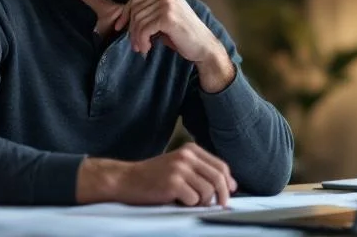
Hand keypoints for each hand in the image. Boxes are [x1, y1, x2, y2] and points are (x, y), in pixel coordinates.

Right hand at [110, 143, 237, 206]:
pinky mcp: (173, 183)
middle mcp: (187, 156)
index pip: (221, 166)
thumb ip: (201, 171)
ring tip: (187, 200)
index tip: (229, 192)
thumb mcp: (179, 165)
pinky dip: (188, 205)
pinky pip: (193, 200)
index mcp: (191, 149)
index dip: (228, 182)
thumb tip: (230, 186)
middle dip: (222, 195)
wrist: (127, 179)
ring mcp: (179, 169)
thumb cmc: (154, 176)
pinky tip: (176, 201)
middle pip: (218, 178)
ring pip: (207, 191)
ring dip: (201, 201)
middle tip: (220, 206)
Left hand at [114, 0, 219, 61]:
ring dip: (136, 38)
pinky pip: (144, 29)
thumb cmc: (183, 35)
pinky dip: (142, 41)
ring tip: (141, 48)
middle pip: (135, 9)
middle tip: (135, 45)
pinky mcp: (168, 17)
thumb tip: (123, 19)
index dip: (125, 14)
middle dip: (131, 29)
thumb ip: (149, 13)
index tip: (119, 27)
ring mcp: (168, 4)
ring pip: (138, 20)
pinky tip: (147, 48)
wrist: (204, 47)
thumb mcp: (164, 19)